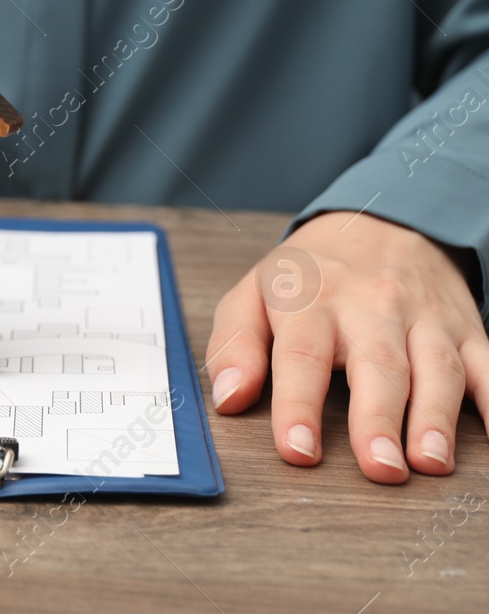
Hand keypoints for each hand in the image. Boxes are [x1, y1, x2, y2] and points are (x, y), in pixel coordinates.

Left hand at [207, 211, 487, 482]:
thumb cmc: (308, 275)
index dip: (298, 407)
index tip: (298, 451)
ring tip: (429, 462)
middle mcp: (371, 307)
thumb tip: (228, 398)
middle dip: (378, 419)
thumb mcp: (252, 294)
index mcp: (310, 301)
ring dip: (436, 418)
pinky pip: (488, 366)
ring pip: (436, 368)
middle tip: (379, 468)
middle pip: (377, 366)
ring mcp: (424, 318)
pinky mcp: (465, 329)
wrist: (378, 223)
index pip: (301, 357)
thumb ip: (234, 345)